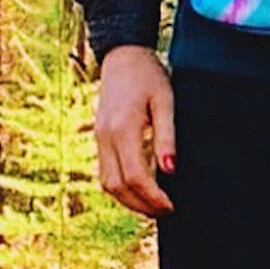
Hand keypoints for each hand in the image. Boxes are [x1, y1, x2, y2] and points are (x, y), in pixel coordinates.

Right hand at [94, 46, 175, 216]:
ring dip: (129, 200)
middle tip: (167, 211)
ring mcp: (98, 138)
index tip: (171, 206)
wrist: (123, 57)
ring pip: (107, 182)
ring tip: (155, 206)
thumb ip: (167, 136)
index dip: (152, 197)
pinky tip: (139, 191)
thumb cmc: (149, 76)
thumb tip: (170, 170)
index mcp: (122, 128)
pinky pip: (105, 171)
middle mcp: (105, 137)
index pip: (134, 176)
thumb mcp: (165, 102)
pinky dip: (121, 188)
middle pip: (116, 186)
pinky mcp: (99, 137)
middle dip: (140, 205)